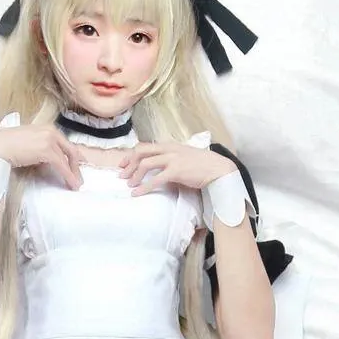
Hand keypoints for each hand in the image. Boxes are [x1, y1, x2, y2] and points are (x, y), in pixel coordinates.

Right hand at [0, 125, 82, 189]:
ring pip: (68, 159)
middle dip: (76, 166)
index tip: (76, 167)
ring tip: (75, 185)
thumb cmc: (8, 146)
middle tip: (78, 178)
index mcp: (47, 128)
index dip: (72, 157)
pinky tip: (71, 184)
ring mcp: (50, 139)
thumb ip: (40, 146)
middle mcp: (51, 131)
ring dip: (74, 173)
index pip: (65, 143)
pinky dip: (69, 176)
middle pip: (71, 150)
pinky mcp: (48, 150)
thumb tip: (46, 160)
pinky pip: (62, 166)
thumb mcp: (29, 142)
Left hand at [118, 142, 234, 195]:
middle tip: (121, 175)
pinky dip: (144, 187)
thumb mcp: (183, 158)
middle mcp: (168, 149)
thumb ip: (169, 161)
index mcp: (169, 145)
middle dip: (128, 163)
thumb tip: (157, 171)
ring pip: (145, 163)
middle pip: (141, 152)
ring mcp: (172, 159)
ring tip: (130, 185)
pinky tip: (137, 193)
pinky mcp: (176, 171)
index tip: (123, 164)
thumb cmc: (201, 166)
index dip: (131, 155)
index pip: (144, 146)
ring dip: (134, 175)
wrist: (217, 168)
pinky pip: (155, 179)